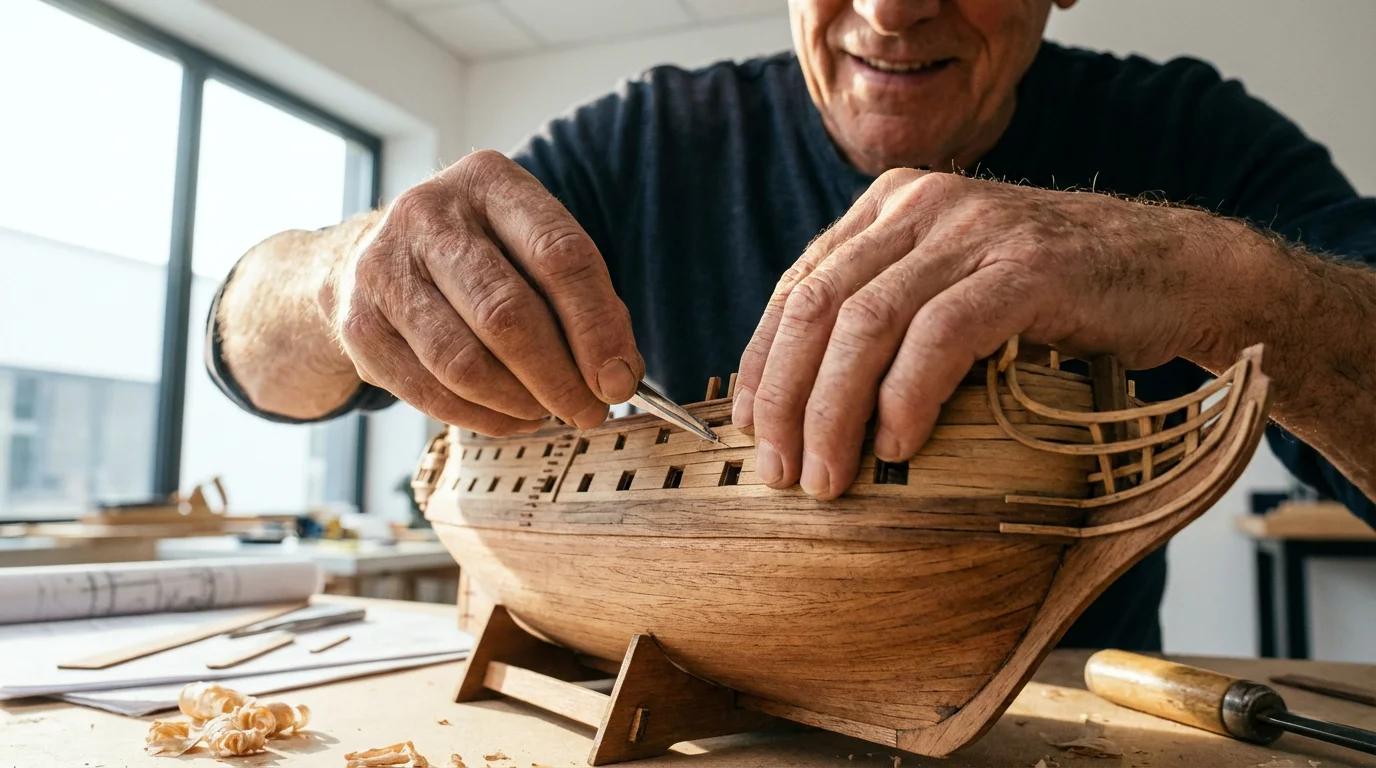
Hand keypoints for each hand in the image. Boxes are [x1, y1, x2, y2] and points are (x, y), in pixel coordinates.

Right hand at [324, 150, 643, 434]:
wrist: (373, 259)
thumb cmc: (479, 257)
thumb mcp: (532, 248)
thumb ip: (583, 301)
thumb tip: (619, 375)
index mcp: (490, 181)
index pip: (558, 255)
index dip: (597, 326)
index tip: (620, 378)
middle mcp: (429, 214)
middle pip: (507, 313)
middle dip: (559, 377)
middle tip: (589, 410)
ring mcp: (383, 267)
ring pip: (464, 361)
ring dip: (520, 402)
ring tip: (549, 412)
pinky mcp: (359, 324)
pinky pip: (430, 391)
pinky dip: (482, 417)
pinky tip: (511, 416)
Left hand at [732, 169, 1226, 499]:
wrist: (1181, 272)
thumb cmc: (1059, 300)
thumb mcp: (956, 289)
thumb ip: (890, 314)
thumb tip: (807, 402)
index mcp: (892, 206)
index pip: (799, 286)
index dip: (762, 363)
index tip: (749, 430)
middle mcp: (923, 205)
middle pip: (819, 307)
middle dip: (785, 397)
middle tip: (778, 472)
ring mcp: (974, 231)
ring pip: (866, 324)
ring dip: (834, 411)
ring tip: (828, 477)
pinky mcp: (1026, 268)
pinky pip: (940, 336)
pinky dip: (908, 396)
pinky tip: (896, 446)